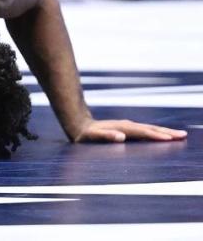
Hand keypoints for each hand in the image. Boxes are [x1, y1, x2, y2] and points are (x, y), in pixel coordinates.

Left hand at [73, 119, 187, 142]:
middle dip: (166, 133)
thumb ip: (105, 136)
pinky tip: (163, 135)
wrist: (79, 124)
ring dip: (164, 132)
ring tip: (179, 135)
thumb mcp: (92, 136)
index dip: (155, 136)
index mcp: (121, 128)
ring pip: (149, 129)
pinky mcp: (127, 128)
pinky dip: (156, 132)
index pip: (142, 132)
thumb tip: (121, 136)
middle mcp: (127, 126)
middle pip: (150, 129)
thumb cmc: (85, 134)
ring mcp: (127, 126)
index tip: (169, 139)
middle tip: (183, 136)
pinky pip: (145, 131)